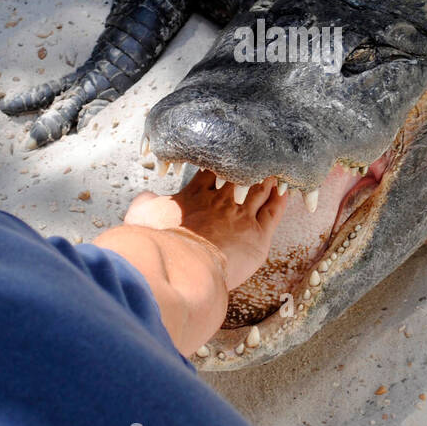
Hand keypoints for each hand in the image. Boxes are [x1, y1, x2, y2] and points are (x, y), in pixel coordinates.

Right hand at [124, 171, 284, 288]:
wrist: (181, 267)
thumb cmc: (159, 244)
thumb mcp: (141, 216)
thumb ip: (144, 201)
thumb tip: (147, 195)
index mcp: (195, 194)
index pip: (211, 171)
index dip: (217, 164)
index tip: (222, 160)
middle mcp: (221, 200)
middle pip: (239, 175)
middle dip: (246, 167)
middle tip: (254, 158)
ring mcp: (241, 216)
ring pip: (259, 190)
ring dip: (267, 180)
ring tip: (274, 171)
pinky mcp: (257, 235)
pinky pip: (274, 211)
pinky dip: (280, 199)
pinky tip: (286, 191)